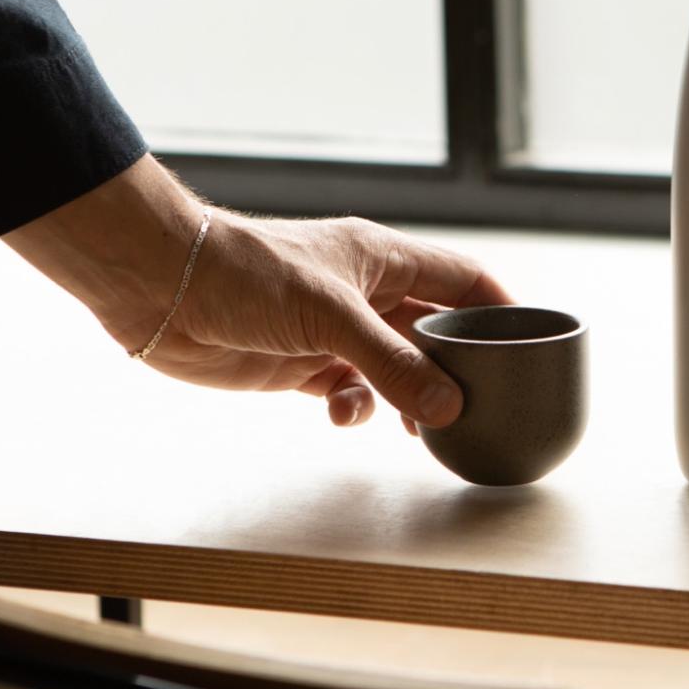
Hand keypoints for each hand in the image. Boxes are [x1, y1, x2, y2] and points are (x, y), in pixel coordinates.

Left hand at [3, 157, 510, 430]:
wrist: (161, 287)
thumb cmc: (246, 273)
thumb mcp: (332, 317)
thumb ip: (393, 363)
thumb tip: (447, 407)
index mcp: (383, 258)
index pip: (461, 280)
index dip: (497, 310)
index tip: (527, 346)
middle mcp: (363, 292)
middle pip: (430, 332)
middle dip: (452, 369)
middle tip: (476, 407)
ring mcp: (330, 329)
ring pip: (392, 368)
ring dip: (405, 398)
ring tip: (415, 429)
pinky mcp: (296, 363)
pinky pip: (347, 391)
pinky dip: (353, 409)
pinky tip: (340, 415)